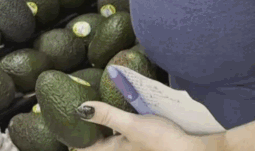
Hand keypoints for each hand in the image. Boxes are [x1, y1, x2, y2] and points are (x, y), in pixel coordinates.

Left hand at [78, 102, 224, 150]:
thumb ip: (107, 115)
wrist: (189, 150)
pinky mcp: (143, 142)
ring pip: (112, 138)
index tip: (64, 126)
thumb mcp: (132, 125)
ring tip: (99, 109)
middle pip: (99, 143)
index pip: (86, 148)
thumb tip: (81, 108)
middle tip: (81, 112)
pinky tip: (124, 112)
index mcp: (113, 150)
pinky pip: (124, 134)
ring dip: (105, 126)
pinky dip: (119, 124)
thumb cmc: (160, 141)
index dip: (74, 140)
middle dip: (90, 130)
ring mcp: (132, 147)